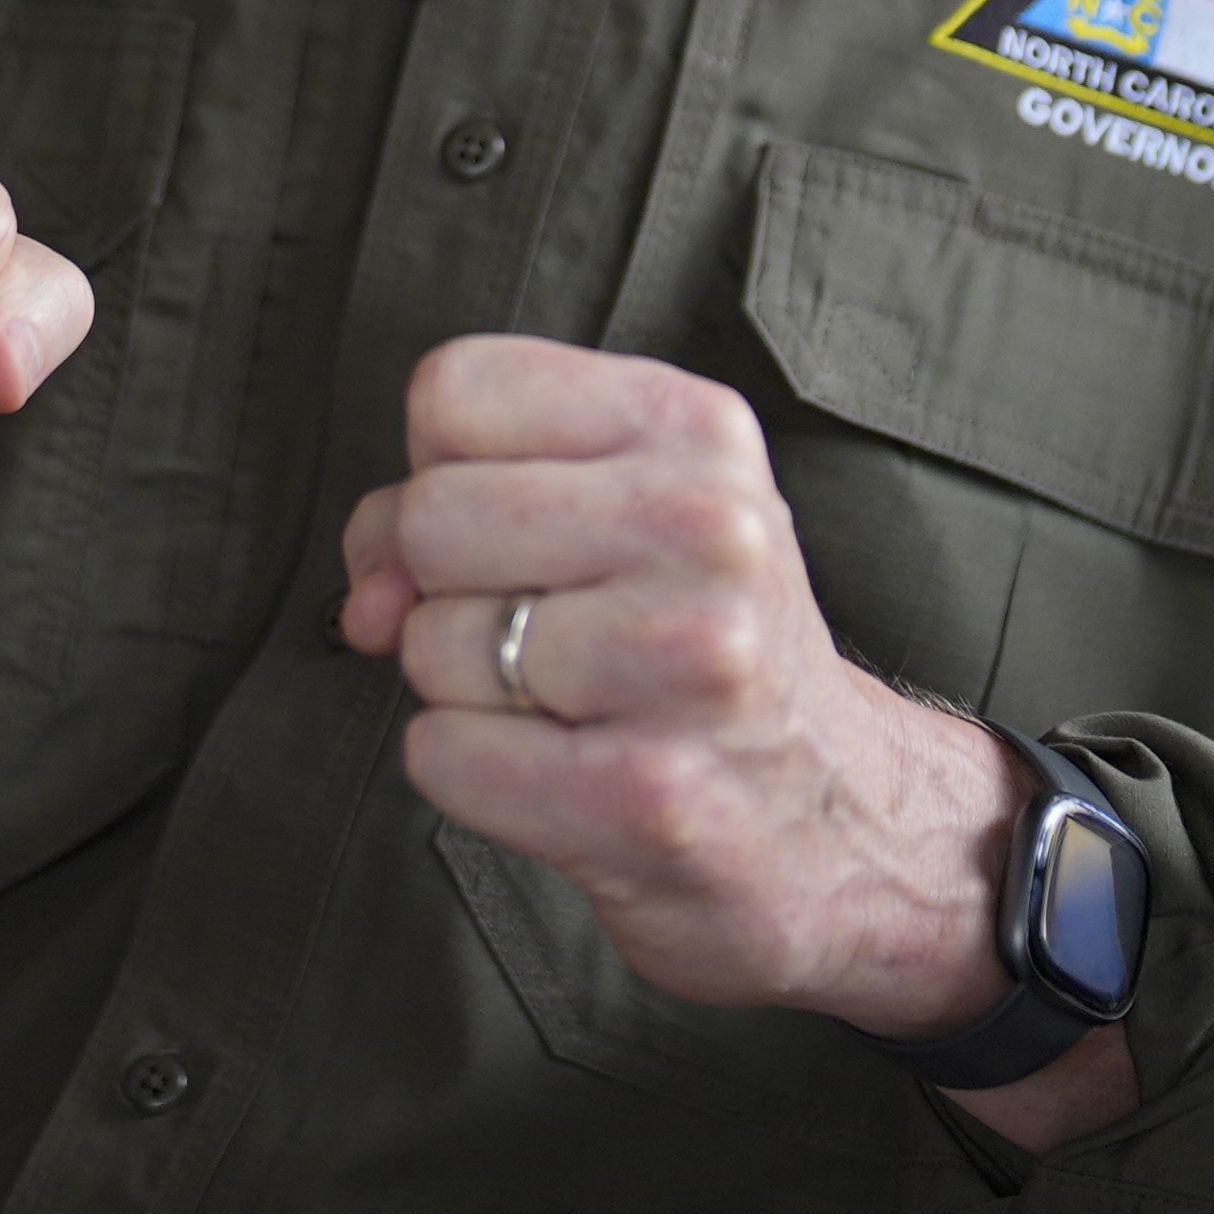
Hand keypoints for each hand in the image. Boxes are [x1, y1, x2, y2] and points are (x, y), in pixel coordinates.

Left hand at [336, 336, 1135, 1147]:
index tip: (510, 530)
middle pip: (431, 517)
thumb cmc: (697, 648)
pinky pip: (446, 756)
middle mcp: (708, 528)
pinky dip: (473, 776)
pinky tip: (563, 774)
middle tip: (541, 634)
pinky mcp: (649, 796)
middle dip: (447, 591)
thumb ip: (454, 505)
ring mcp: (687, 664)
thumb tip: (370, 593)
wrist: (843, 822)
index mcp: (693, 430)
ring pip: (432, 644)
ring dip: (467, 694)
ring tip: (572, 708)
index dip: (441, 468)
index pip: (453, 390)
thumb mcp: (617, 519)